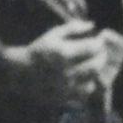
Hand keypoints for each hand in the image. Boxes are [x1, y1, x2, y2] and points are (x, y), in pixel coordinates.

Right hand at [3, 18, 119, 104]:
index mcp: (63, 52)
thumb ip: (73, 28)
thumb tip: (92, 25)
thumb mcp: (52, 34)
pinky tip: (84, 77)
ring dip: (96, 71)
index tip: (98, 40)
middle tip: (100, 53)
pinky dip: (89, 84)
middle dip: (101, 57)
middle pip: (96, 65)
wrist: (20, 72)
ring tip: (93, 64)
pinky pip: (85, 92)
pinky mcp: (65, 97)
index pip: (92, 47)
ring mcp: (66, 86)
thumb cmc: (38, 50)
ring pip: (93, 79)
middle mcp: (66, 70)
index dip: (99, 43)